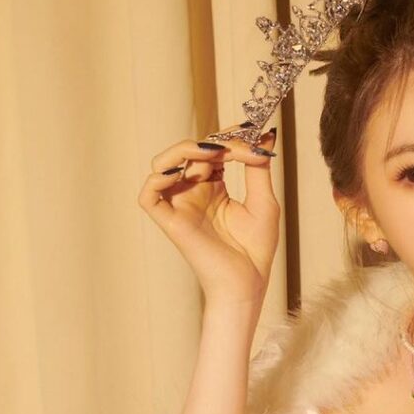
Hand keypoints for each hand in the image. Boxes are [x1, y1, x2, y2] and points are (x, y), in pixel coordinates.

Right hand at [137, 124, 279, 306]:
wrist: (247, 283)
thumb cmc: (255, 249)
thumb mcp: (263, 200)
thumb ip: (258, 168)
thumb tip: (265, 134)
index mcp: (214, 187)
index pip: (212, 150)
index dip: (228, 136)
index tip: (252, 130)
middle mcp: (193, 192)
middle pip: (190, 151)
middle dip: (214, 141)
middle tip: (239, 144)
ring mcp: (180, 205)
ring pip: (163, 164)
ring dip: (185, 150)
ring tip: (213, 152)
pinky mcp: (169, 221)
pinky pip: (149, 195)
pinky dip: (159, 177)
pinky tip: (184, 171)